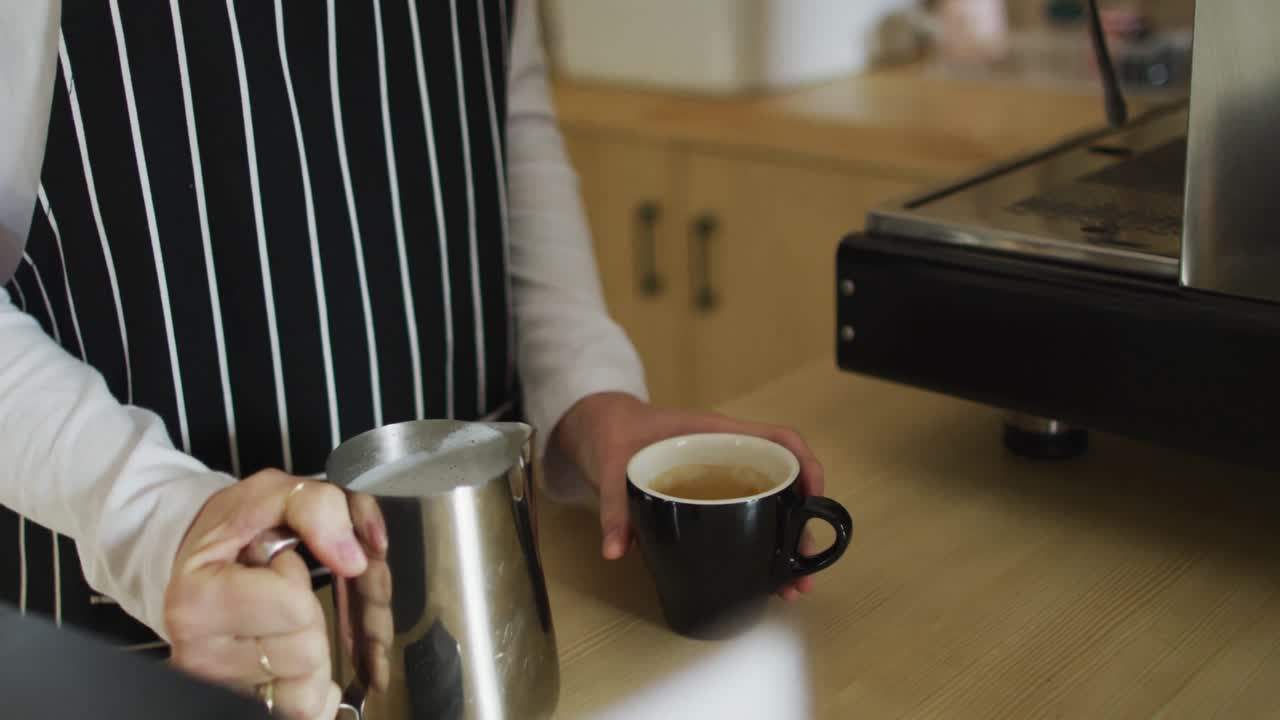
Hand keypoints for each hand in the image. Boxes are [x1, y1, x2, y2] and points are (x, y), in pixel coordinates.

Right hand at [164, 470, 369, 719]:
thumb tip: (354, 557)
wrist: (204, 562)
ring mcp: (221, 690)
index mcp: (198, 601)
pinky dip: (317, 689)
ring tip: (285, 627)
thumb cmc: (238, 531)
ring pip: (309, 692)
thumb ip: (318, 508)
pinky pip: (310, 713)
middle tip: (283, 598)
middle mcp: (200, 655)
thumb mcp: (275, 493)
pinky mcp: (245, 709)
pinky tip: (294, 662)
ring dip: (316, 653)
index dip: (296, 579)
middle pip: (307, 653)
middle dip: (312, 618)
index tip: (274, 566)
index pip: (291, 605)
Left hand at [554, 393, 824, 600]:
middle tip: (803, 570)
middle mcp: (726, 454)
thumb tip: (616, 550)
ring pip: (766, 506)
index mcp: (716, 432)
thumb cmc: (611, 429)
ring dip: (782, 544)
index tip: (814, 502)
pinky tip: (760, 575)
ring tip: (789, 586)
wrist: (594, 425)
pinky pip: (742, 516)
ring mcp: (719, 476)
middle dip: (801, 526)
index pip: (779, 439)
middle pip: (782, 483)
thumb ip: (615, 504)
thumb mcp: (610, 462)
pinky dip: (757, 545)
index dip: (805, 466)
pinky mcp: (706, 497)